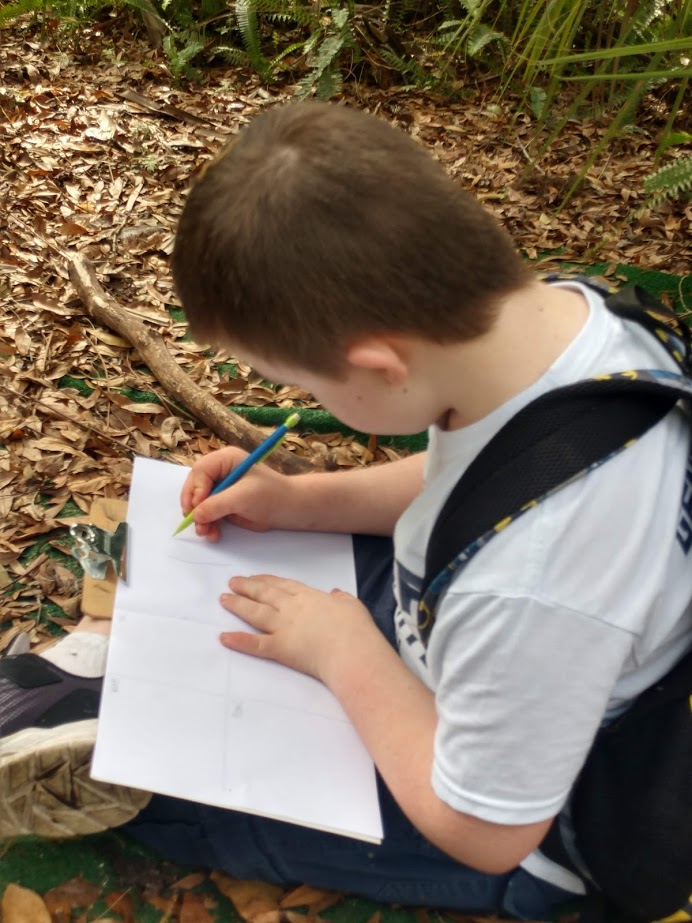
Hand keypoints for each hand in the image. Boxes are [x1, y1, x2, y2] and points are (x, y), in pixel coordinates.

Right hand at [180, 447, 296, 540]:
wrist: (289, 509)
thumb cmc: (270, 495)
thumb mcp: (242, 498)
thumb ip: (217, 505)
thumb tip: (196, 516)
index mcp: (225, 460)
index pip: (200, 471)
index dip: (195, 489)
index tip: (197, 507)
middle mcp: (220, 471)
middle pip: (195, 487)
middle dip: (194, 507)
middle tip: (196, 523)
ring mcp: (220, 488)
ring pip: (198, 504)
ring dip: (200, 520)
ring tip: (206, 533)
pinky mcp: (223, 504)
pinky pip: (207, 514)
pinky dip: (207, 525)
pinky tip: (213, 534)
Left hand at [218, 574, 378, 682]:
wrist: (351, 651)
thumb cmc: (356, 629)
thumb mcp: (353, 606)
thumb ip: (341, 599)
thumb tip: (336, 594)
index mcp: (310, 597)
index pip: (284, 586)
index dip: (267, 580)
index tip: (256, 578)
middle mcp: (292, 608)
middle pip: (265, 594)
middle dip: (247, 587)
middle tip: (232, 582)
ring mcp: (283, 627)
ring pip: (255, 613)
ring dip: (238, 605)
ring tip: (224, 599)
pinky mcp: (279, 648)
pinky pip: (254, 644)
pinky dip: (238, 640)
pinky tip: (223, 637)